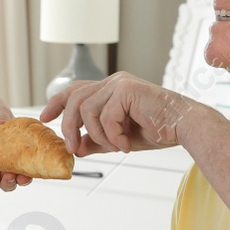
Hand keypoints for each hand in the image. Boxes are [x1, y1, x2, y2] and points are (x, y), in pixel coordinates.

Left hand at [0, 92, 31, 191]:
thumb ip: (2, 117)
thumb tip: (3, 123)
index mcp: (20, 145)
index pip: (29, 162)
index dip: (33, 169)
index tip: (33, 171)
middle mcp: (9, 157)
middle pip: (18, 177)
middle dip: (19, 180)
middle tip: (18, 176)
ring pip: (3, 181)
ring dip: (6, 183)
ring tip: (5, 177)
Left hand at [38, 72, 202, 155]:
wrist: (185, 128)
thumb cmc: (157, 130)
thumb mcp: (119, 138)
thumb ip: (96, 140)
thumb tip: (75, 147)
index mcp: (111, 88)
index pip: (75, 90)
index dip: (56, 102)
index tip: (44, 118)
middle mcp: (113, 81)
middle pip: (74, 99)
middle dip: (68, 125)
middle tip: (72, 147)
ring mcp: (120, 83)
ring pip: (87, 110)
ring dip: (97, 135)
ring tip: (115, 146)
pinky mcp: (127, 90)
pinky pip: (105, 116)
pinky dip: (113, 135)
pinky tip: (126, 144)